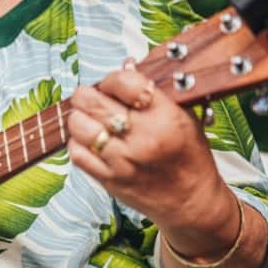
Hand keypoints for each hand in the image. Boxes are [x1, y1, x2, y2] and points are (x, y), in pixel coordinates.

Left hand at [67, 63, 239, 257]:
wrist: (190, 202)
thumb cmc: (188, 156)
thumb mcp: (183, 117)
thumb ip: (154, 93)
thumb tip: (125, 66)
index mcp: (165, 117)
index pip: (124, 81)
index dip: (111, 78)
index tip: (111, 83)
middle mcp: (142, 137)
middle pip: (92, 101)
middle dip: (86, 94)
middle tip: (91, 98)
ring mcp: (122, 160)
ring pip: (78, 125)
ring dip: (78, 117)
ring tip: (88, 119)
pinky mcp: (108, 179)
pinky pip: (77, 153)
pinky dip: (77, 142)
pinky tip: (88, 139)